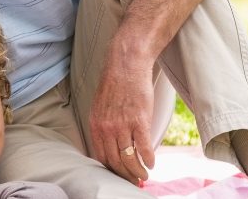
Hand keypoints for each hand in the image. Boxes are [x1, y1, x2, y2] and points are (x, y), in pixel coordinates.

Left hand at [89, 46, 154, 182]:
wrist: (126, 65)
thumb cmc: (115, 85)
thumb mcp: (101, 107)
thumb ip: (104, 126)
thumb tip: (110, 144)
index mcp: (96, 125)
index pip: (101, 157)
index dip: (111, 170)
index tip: (119, 177)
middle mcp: (107, 128)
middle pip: (115, 161)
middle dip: (125, 175)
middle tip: (134, 182)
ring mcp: (123, 125)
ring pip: (129, 158)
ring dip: (138, 171)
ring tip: (144, 176)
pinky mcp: (139, 120)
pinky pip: (143, 147)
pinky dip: (148, 159)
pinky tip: (152, 163)